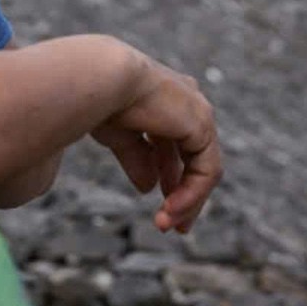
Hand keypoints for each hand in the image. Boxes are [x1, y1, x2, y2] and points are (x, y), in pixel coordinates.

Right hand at [94, 56, 220, 234]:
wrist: (105, 81)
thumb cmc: (101, 101)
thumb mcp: (120, 136)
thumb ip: (137, 159)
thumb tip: (149, 188)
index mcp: (166, 99)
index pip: (176, 143)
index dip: (169, 176)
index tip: (160, 204)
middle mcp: (187, 101)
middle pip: (194, 157)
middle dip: (185, 193)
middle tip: (175, 225)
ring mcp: (198, 112)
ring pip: (204, 168)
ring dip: (186, 200)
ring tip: (166, 224)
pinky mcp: (203, 125)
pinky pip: (205, 171)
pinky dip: (190, 194)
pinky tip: (169, 208)